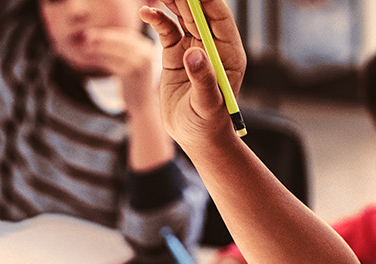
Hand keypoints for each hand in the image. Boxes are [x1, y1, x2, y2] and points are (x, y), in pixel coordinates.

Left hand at [85, 28, 159, 109]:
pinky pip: (112, 62)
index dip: (108, 33)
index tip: (92, 33)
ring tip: (84, 47)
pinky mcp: (133, 73)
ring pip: (116, 50)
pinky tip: (89, 58)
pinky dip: (99, 59)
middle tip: (85, 36)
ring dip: (99, 47)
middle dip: (102, 37)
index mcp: (147, 48)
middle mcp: (147, 53)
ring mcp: (141, 63)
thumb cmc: (131, 85)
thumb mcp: (128, 64)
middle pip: (121, 40)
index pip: (126, 35)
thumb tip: (94, 38)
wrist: (142, 106)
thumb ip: (118, 51)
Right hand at [138, 0, 245, 151]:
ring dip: (170, 1)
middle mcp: (213, 46)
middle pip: (199, 11)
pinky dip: (156, 19)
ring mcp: (193, 48)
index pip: (219, 17)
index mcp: (229, 53)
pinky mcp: (176, 55)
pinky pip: (166, 29)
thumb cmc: (209, 125)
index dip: (206, 0)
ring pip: (182, 16)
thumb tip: (193, 53)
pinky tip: (146, 11)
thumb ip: (203, 79)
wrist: (196, 138)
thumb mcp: (208, 105)